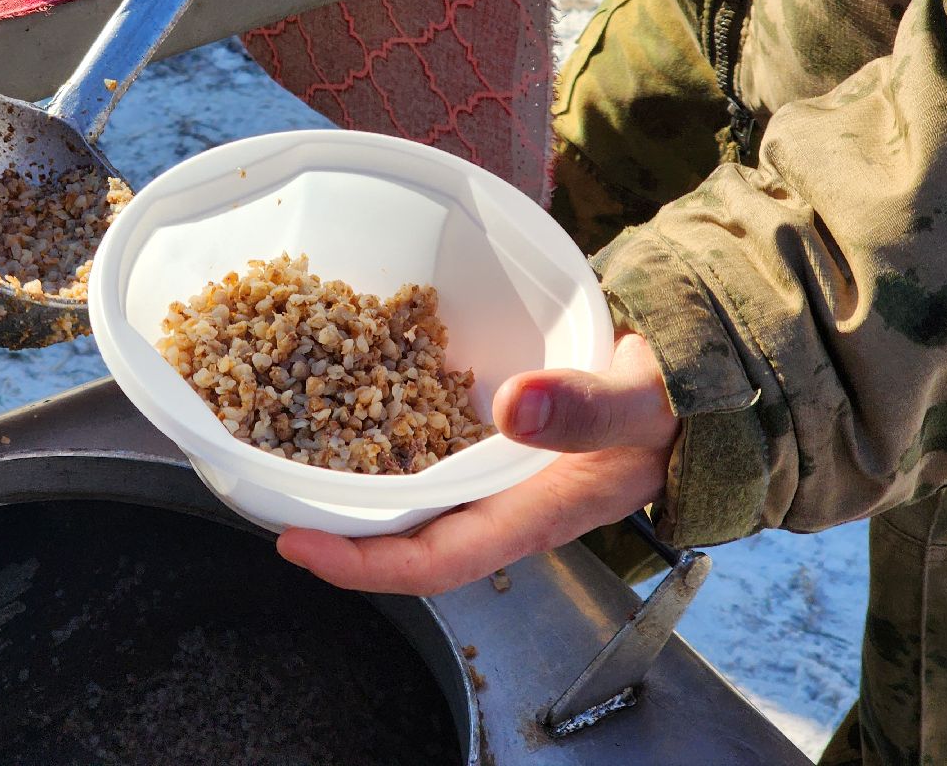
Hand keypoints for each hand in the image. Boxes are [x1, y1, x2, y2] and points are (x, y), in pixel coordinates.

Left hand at [275, 333, 678, 594]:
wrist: (683, 383)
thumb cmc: (670, 403)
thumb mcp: (641, 403)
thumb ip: (587, 407)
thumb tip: (511, 406)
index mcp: (533, 513)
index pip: (439, 560)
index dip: (364, 563)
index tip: (295, 542)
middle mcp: (500, 503)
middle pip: (404, 535)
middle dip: (335, 528)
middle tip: (264, 493)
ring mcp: (488, 474)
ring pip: (407, 493)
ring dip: (348, 481)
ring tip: (282, 446)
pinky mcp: (483, 439)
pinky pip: (421, 444)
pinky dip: (377, 430)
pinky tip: (340, 390)